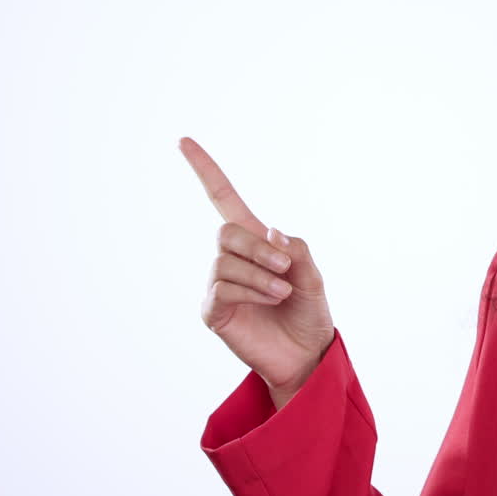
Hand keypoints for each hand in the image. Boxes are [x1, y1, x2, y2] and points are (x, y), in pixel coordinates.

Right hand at [179, 137, 334, 400]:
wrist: (307, 355)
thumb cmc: (309, 313)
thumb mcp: (313, 276)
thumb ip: (297, 250)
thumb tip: (270, 233)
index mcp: (255, 241)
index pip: (222, 198)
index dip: (205, 170)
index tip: (183, 140)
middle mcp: (232, 259)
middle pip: (225, 231)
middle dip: (257, 247)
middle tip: (286, 268)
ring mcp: (220, 285)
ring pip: (225, 262)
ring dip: (260, 274)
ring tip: (282, 291)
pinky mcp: (214, 311)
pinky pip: (222, 289)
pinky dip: (251, 292)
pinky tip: (269, 301)